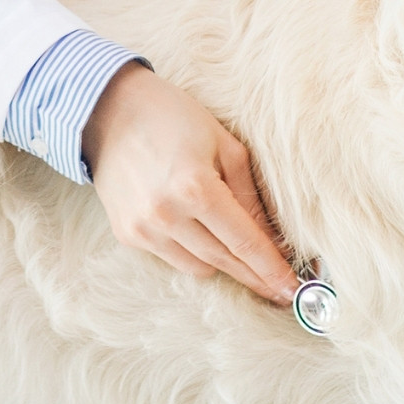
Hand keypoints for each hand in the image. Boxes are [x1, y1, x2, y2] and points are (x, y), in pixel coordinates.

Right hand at [81, 62, 298, 304]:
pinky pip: (173, 258)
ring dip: (225, 264)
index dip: (271, 269)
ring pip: (199, 267)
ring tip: (246, 257)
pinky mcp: (127, 235)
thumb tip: (273, 239)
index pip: (244, 242)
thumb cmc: (177, 119)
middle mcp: (166, 215)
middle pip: (224, 261)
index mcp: (196, 188)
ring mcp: (142, 229)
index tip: (294, 290)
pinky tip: (206, 237)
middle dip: (256, 277)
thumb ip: (250, 196)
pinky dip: (195, 253)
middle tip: (283, 292)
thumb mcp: (227, 147)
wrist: (109, 111)